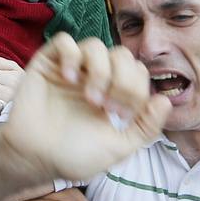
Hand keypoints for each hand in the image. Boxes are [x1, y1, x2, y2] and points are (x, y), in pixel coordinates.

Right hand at [0, 34, 169, 182]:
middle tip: (109, 107)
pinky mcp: (47, 63)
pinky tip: (70, 79)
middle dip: (123, 80)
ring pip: (95, 45)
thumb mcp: (118, 147)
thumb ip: (145, 127)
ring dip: (100, 70)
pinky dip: (72, 56)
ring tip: (91, 97)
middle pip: (121, 54)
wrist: (34, 159)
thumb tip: (165, 100)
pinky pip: (63, 41)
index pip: (137, 71)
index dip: (138, 89)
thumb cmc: (73, 155)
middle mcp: (94, 76)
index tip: (123, 115)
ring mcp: (71, 68)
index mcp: (113, 93)